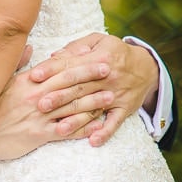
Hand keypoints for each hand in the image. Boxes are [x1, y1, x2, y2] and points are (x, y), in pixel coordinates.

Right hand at [0, 40, 116, 160]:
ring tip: (109, 96)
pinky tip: (97, 124)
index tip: (94, 57)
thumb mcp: (0, 83)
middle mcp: (36, 97)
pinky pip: (67, 130)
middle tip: (110, 71)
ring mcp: (39, 117)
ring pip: (72, 107)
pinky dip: (83, 127)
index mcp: (27, 82)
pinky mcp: (39, 135)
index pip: (58, 70)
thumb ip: (17, 64)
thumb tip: (28, 47)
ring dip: (93, 102)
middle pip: (69, 85)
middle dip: (91, 77)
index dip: (78, 63)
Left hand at [29, 32, 158, 146]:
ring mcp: (116, 95)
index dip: (51, 70)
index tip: (34, 76)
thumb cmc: (115, 52)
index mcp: (98, 58)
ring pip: (93, 108)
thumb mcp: (98, 41)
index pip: (70, 65)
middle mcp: (107, 78)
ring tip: (60, 129)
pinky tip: (92, 141)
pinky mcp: (124, 108)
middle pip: (79, 88)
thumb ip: (75, 47)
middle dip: (59, 97)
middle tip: (40, 104)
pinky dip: (105, 132)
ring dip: (77, 120)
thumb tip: (53, 56)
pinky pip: (115, 123)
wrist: (147, 67)